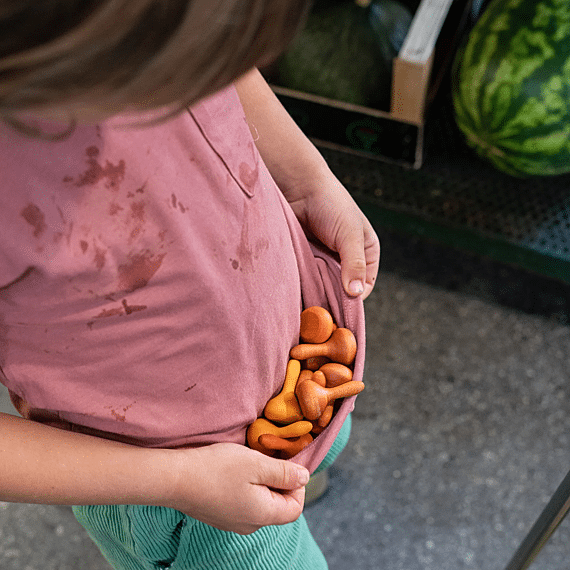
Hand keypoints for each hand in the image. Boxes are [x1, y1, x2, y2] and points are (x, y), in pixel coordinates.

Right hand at [166, 443, 308, 534]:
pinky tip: (233, 470)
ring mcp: (232, 522)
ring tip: (248, 462)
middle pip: (278, 505)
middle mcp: (250, 524)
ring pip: (260, 502)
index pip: (295, 507)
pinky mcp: (219, 514)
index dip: (297, 484)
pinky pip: (243, 502)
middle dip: (278, 480)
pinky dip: (246, 486)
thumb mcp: (257, 464)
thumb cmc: (217, 468)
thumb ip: (284, 472)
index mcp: (263, 515)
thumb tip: (305, 478)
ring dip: (261, 481)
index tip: (286, 462)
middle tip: (266, 458)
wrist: (174, 478)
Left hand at [287, 173, 379, 299]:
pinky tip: (299, 289)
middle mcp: (347, 260)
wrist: (299, 187)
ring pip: (324, 287)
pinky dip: (304, 285)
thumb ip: (354, 264)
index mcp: (366, 253)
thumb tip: (355, 294)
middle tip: (323, 307)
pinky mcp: (306, 260)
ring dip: (318, 292)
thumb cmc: (331, 204)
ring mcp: (325, 261)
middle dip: (334, 297)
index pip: (365, 286)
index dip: (354, 298)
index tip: (341, 308)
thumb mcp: (349, 235)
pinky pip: (307, 280)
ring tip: (310, 297)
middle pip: (343, 290)